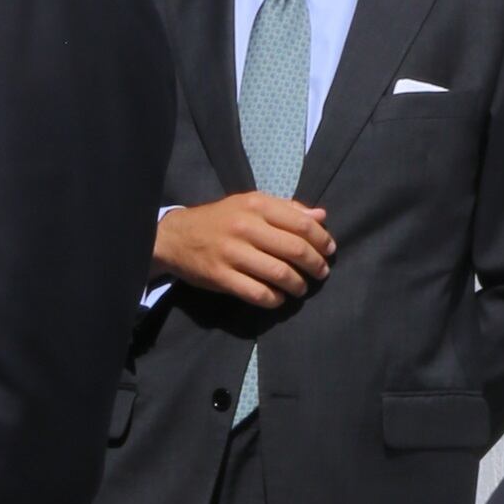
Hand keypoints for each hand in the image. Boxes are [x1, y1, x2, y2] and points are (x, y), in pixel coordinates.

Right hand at [154, 192, 333, 308]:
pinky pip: (259, 294)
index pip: (302, 224)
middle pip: (295, 250)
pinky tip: (277, 297)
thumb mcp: (249, 204)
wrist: (175, 236)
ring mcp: (232, 253)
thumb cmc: (219, 219)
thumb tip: (321, 216)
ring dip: (298, 285)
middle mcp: (245, 227)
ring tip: (300, 287)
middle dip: (315, 265)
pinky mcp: (221, 276)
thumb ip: (286, 209)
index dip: (322, 240)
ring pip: (281, 274)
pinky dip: (275, 299)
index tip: (329, 250)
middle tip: (320, 273)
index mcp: (255, 205)